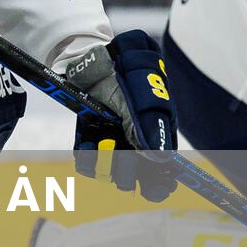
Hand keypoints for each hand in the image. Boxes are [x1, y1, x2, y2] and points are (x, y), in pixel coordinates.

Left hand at [64, 30, 178, 201]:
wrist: (97, 57)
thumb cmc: (131, 74)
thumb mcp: (147, 97)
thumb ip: (153, 126)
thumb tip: (160, 160)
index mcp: (155, 137)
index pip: (160, 173)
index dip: (159, 185)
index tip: (156, 189)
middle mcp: (134, 144)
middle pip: (133, 178)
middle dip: (128, 171)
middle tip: (124, 155)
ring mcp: (111, 142)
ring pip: (109, 173)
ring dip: (106, 162)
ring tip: (105, 141)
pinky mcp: (89, 138)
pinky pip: (86, 161)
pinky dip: (86, 156)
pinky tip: (88, 140)